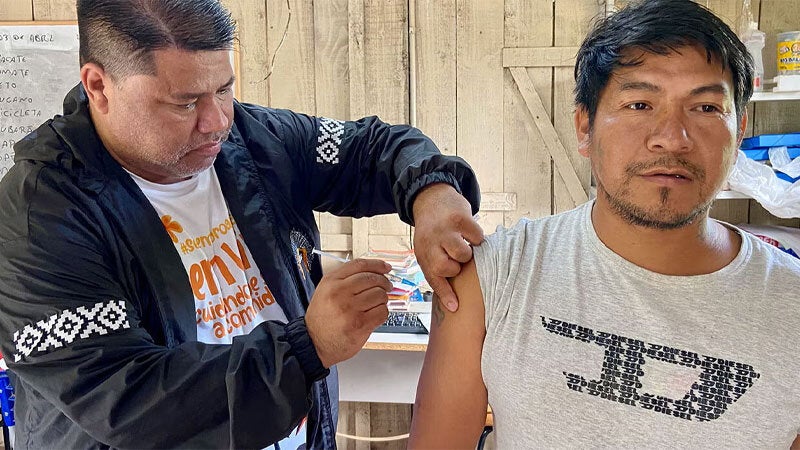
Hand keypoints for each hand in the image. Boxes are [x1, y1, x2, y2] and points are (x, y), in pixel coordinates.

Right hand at [305, 258, 392, 367]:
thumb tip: (373, 272)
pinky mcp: (360, 324)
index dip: (377, 264)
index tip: (386, 267)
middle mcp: (339, 293)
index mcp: (331, 282)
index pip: (359, 265)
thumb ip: (345, 279)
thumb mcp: (326, 291)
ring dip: (382, 299)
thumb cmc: (322, 318)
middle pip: (372, 278)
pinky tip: (374, 315)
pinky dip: (382, 312)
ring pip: (380, 295)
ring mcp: (350, 309)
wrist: (315, 342)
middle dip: (384, 282)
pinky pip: (382, 312)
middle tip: (386, 287)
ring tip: (376, 304)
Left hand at [412, 183, 483, 312]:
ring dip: (467, 252)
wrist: (430, 198)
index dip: (445, 294)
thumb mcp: (426, 248)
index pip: (433, 278)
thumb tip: (453, 298)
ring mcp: (445, 230)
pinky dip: (476, 237)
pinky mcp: (460, 218)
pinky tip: (468, 232)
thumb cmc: (431, 230)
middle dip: (456, 267)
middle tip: (456, 257)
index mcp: (422, 252)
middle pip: (448, 269)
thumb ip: (436, 267)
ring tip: (462, 243)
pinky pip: (477, 238)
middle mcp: (431, 242)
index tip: (455, 307)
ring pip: (464, 255)